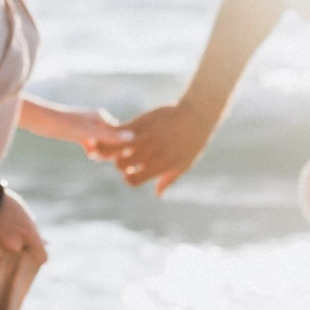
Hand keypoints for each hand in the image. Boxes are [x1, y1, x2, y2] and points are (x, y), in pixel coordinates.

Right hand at [0, 188, 47, 267]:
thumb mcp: (20, 210)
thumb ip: (28, 229)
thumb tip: (37, 243)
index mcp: (28, 233)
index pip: (41, 257)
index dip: (37, 255)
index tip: (33, 252)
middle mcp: (14, 245)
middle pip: (17, 252)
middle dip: (11, 243)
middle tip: (3, 228)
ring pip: (0, 252)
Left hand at [25, 103, 129, 158]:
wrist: (38, 119)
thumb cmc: (63, 125)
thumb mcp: (87, 133)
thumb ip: (109, 136)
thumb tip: (132, 138)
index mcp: (101, 117)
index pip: (119, 134)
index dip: (120, 147)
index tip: (115, 158)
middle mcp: (96, 120)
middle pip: (111, 139)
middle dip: (110, 150)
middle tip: (101, 158)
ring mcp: (87, 126)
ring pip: (101, 142)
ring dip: (101, 151)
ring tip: (95, 157)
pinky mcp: (77, 132)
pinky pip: (90, 142)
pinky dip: (92, 149)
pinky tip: (90, 155)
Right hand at [93, 103, 214, 195]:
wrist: (197, 114)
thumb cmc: (192, 141)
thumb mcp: (184, 164)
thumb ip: (168, 179)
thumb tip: (158, 195)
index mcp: (161, 166)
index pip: (132, 180)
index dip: (129, 177)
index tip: (132, 170)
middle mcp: (151, 152)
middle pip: (120, 164)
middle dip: (119, 162)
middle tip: (124, 155)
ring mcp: (145, 136)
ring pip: (114, 148)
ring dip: (112, 148)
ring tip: (116, 145)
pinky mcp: (140, 121)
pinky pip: (118, 130)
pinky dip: (111, 133)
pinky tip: (115, 132)